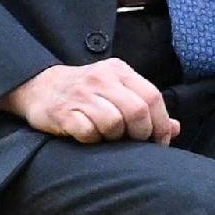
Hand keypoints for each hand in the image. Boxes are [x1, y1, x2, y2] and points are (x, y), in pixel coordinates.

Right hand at [3, 59, 178, 144]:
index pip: (153, 97)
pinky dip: (93, 139)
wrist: (39, 86)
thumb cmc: (86, 92)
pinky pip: (88, 132)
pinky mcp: (62, 112)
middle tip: (134, 143)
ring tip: (108, 137)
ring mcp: (81, 94)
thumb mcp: (117, 90)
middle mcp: (101, 79)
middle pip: (137, 111)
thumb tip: (175, 129)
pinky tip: (89, 137)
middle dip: (141, 134)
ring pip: (114, 123)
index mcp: (120, 71)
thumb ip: (146, 106)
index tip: (159, 141)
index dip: (161, 124)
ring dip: (115, 137)